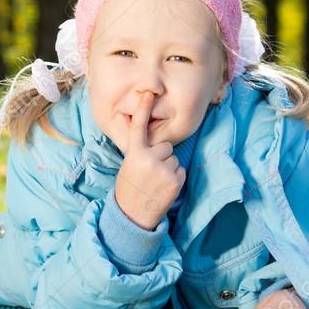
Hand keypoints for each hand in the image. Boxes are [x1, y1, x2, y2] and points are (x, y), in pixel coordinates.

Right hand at [113, 92, 185, 230]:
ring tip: (156, 181)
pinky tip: (164, 186)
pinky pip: (180, 169)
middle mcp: (149, 159)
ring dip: (168, 167)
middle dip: (161, 155)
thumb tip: (156, 146)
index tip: (148, 94)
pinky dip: (175, 177)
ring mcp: (164, 169)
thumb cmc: (129, 188)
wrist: (133, 214)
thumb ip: (140, 153)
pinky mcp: (176, 179)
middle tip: (150, 171)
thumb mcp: (128, 166)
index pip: (139, 127)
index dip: (143, 109)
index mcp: (134, 154)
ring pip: (173, 158)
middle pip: (165, 146)